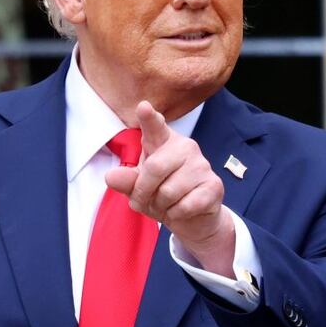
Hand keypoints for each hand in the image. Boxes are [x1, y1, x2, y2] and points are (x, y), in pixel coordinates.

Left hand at [105, 101, 236, 276]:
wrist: (193, 219)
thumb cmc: (163, 196)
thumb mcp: (138, 189)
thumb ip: (126, 181)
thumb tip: (111, 177)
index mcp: (164, 142)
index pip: (155, 127)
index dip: (149, 118)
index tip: (143, 107)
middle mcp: (185, 147)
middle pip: (154, 167)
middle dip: (143, 192)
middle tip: (144, 201)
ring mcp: (202, 165)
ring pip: (169, 191)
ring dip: (161, 206)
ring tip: (166, 205)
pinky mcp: (214, 186)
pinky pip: (185, 205)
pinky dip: (176, 214)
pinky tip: (182, 210)